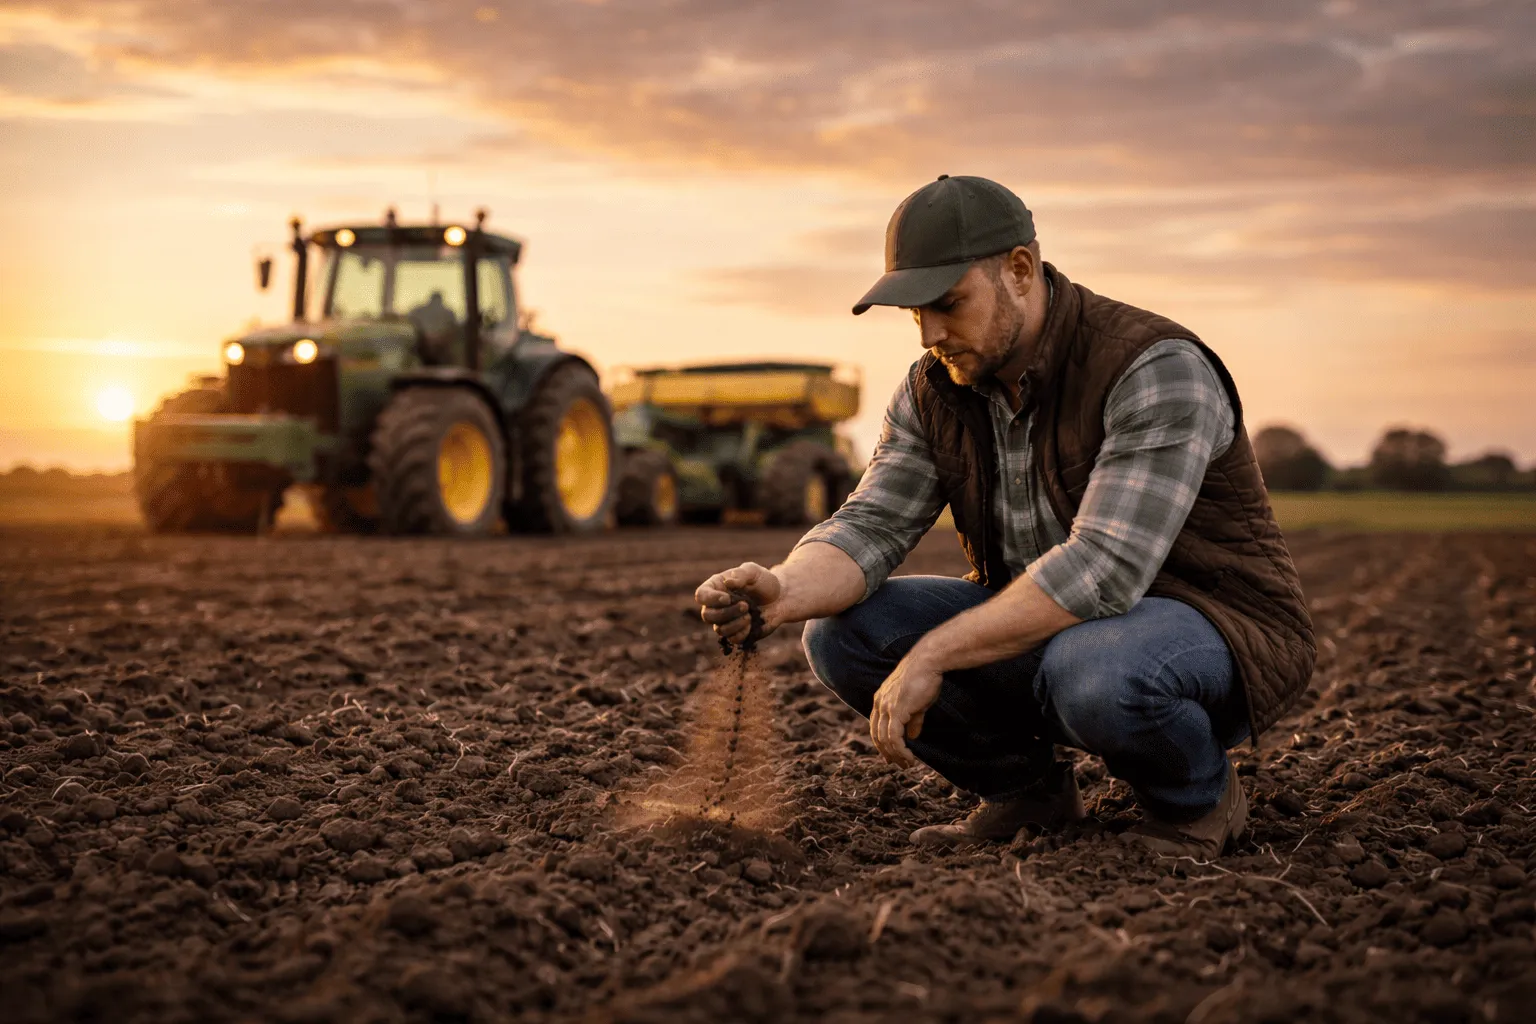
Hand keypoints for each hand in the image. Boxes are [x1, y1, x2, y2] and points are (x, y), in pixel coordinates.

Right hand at [696, 562, 782, 645]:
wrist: (780, 598)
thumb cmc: (764, 582)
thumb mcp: (754, 572)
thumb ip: (741, 575)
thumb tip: (728, 582)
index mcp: (716, 588)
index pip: (701, 595)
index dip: (710, 599)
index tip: (727, 598)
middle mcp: (716, 606)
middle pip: (707, 615)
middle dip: (726, 613)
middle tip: (746, 606)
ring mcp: (725, 621)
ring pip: (719, 629)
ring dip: (735, 623)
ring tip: (750, 615)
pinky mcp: (737, 633)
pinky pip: (732, 639)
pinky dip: (742, 632)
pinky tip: (752, 623)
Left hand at [870, 651, 943, 767]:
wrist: (928, 662)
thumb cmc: (924, 678)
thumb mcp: (917, 702)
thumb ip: (912, 719)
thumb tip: (913, 736)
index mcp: (880, 699)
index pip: (876, 726)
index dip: (881, 743)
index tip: (890, 756)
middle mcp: (879, 703)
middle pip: (877, 735)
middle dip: (888, 753)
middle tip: (898, 765)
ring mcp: (886, 707)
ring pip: (885, 740)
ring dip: (896, 755)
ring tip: (907, 764)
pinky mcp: (896, 711)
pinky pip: (894, 738)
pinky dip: (900, 750)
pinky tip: (909, 757)